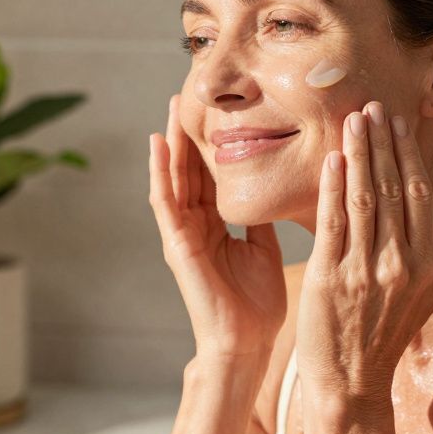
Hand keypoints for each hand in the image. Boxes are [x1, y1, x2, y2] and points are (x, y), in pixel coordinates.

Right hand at [148, 94, 286, 368]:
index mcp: (216, 224)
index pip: (212, 173)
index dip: (214, 140)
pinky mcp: (175, 244)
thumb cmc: (256, 303)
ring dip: (172, 141)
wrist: (245, 342)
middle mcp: (194, 224)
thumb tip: (274, 189)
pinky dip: (159, 170)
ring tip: (173, 104)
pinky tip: (158, 141)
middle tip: (192, 90)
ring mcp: (181, 233)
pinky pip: (164, 200)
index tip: (222, 106)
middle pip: (190, 168)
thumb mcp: (264, 247)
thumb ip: (261, 218)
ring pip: (173, 177)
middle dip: (191, 131)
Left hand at [295, 101, 432, 409]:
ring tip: (352, 121)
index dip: (406, 155)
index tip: (396, 123)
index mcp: (425, 265)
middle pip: (392, 190)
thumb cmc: (386, 337)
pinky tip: (332, 161)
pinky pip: (333, 225)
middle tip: (371, 106)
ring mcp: (364, 272)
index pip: (418, 195)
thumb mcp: (426, 296)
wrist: (352, 385)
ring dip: (358, 155)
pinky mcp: (330, 279)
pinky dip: (333, 189)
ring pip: (364, 200)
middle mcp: (399, 264)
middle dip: (381, 144)